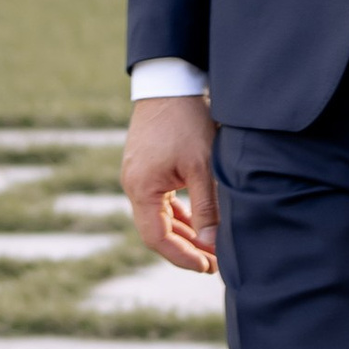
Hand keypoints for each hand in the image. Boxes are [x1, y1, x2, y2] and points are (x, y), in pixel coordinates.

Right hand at [123, 93, 220, 272]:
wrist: (171, 81)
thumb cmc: (187, 121)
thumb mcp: (203, 166)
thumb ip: (206, 207)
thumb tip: (211, 244)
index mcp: (141, 188)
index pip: (157, 238)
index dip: (181, 256)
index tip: (206, 267)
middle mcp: (134, 185)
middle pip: (157, 231)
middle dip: (186, 249)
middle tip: (214, 263)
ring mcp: (139, 176)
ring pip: (160, 217)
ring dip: (184, 233)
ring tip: (210, 248)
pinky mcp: (148, 167)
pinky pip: (162, 201)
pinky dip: (180, 215)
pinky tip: (199, 224)